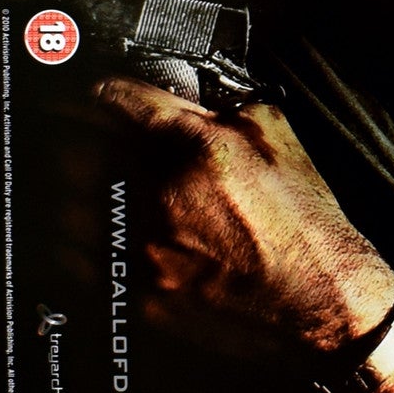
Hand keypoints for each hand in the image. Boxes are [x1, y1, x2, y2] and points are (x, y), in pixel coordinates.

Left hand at [86, 75, 393, 367]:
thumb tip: (187, 98)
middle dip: (82, 140)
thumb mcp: (279, 140)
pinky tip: (86, 233)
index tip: (92, 94)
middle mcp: (165, 198)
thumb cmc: (307, 227)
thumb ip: (223, 109)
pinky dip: (77, 241)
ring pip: (74, 206)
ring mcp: (148, 249)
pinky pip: (82, 259)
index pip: (123, 103)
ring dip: (72, 190)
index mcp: (199, 150)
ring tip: (73, 183)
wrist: (321, 299)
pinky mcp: (141, 293)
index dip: (103, 92)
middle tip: (78, 135)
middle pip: (86, 152)